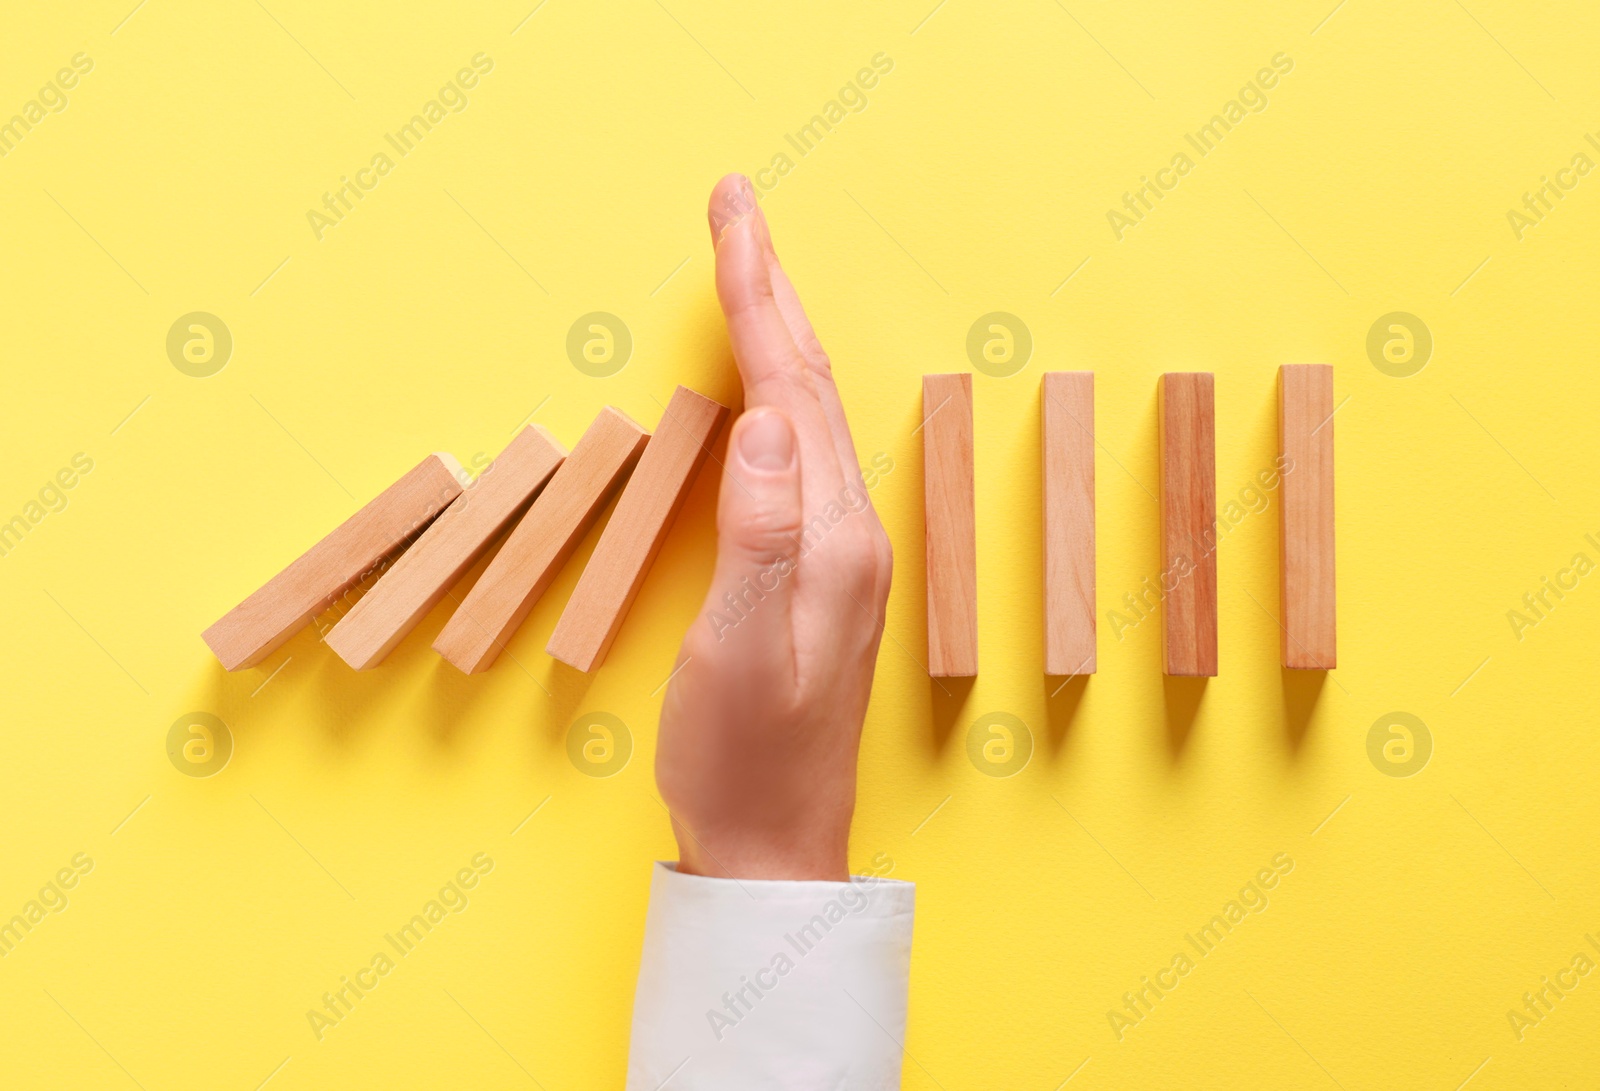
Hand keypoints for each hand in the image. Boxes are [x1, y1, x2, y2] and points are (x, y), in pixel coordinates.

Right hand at [653, 174, 893, 881]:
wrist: (772, 843)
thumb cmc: (744, 757)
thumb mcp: (741, 649)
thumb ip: (759, 533)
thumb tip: (762, 420)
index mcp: (831, 535)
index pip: (789, 387)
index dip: (757, 295)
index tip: (731, 214)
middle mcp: (848, 530)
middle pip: (806, 384)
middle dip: (769, 288)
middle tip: (736, 207)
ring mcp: (838, 551)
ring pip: (805, 413)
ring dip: (776, 332)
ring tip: (748, 269)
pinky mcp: (817, 572)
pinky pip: (797, 453)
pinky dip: (774, 393)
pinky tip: (763, 387)